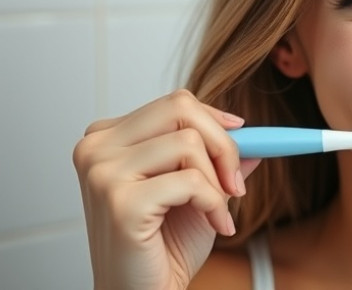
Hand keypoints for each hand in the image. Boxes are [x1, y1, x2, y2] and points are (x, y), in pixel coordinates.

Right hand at [72, 89, 259, 289]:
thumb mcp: (198, 192)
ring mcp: (103, 172)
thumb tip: (253, 135)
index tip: (242, 137)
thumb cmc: (162, 249)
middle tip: (235, 181)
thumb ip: (218, 160)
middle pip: (180, 108)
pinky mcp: (120, 201)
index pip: (174, 103)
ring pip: (189, 142)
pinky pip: (190, 181)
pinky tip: (215, 225)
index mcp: (107, 138)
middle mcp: (97, 148)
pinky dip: (214, 203)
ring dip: (218, 181)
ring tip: (219, 212)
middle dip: (223, 143)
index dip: (215, 120)